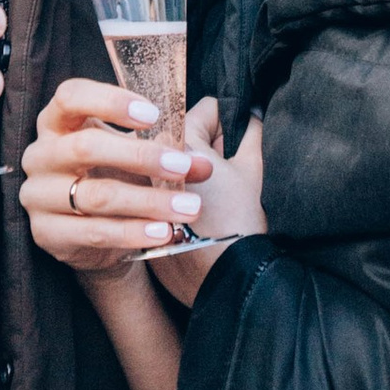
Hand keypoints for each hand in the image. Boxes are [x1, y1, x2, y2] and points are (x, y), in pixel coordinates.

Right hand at [21, 78, 212, 276]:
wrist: (94, 239)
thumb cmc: (112, 179)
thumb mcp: (137, 159)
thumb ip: (170, 154)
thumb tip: (203, 162)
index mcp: (57, 122)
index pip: (70, 96)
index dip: (110, 101)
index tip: (153, 115)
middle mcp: (41, 155)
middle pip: (85, 147)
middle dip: (139, 156)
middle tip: (182, 166)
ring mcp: (39, 196)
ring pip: (96, 195)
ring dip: (148, 201)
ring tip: (187, 207)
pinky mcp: (46, 233)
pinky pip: (94, 232)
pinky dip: (133, 232)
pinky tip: (163, 232)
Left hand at [150, 110, 263, 307]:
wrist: (223, 279)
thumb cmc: (240, 222)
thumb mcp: (254, 169)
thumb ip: (252, 132)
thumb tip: (251, 115)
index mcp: (177, 141)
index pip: (204, 109)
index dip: (228, 121)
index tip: (237, 141)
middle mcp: (148, 160)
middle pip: (181, 136)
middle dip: (206, 147)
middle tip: (228, 172)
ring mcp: (138, 190)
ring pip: (166, 166)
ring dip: (187, 172)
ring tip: (212, 195)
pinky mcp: (135, 218)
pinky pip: (155, 194)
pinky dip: (172, 197)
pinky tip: (196, 216)